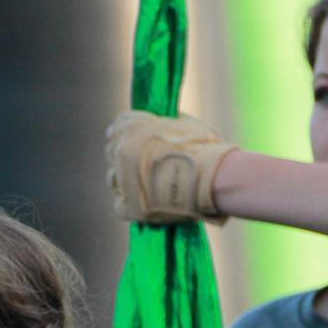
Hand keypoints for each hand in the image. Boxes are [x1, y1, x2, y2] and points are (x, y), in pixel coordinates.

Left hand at [106, 112, 234, 223]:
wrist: (214, 178)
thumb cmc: (204, 148)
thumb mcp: (183, 123)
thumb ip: (162, 122)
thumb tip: (154, 120)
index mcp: (133, 128)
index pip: (118, 127)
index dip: (129, 134)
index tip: (136, 141)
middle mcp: (122, 152)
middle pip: (114, 152)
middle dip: (127, 156)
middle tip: (146, 165)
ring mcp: (123, 180)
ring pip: (114, 178)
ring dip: (126, 180)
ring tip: (148, 184)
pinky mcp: (129, 207)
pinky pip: (120, 204)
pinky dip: (130, 204)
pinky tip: (146, 202)